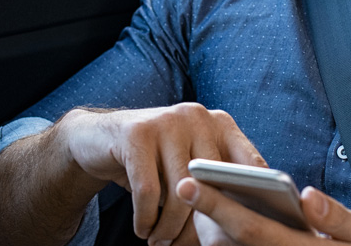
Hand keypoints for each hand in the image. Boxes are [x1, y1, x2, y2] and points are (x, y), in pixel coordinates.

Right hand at [55, 103, 265, 245]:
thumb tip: (236, 227)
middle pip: (212, 183)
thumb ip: (213, 184)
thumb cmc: (153, 162)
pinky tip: (144, 230)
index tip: (244, 229)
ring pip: (180, 191)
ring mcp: (167, 121)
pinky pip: (148, 191)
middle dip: (200, 224)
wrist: (98, 138)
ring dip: (170, 227)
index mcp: (220, 123)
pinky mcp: (137, 134)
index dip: (252, 198)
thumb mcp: (186, 166)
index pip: (250, 163)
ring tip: (161, 243)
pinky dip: (146, 219)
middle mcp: (197, 116)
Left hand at [175, 178, 350, 245]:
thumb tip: (306, 197)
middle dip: (206, 212)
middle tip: (182, 184)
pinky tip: (216, 218)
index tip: (192, 183)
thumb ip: (340, 217)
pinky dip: (225, 238)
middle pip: (234, 241)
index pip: (253, 230)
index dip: (220, 207)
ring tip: (198, 196)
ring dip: (211, 228)